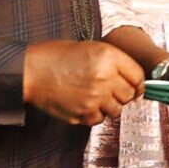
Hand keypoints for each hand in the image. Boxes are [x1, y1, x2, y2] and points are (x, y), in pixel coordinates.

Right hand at [22, 40, 144, 125]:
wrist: (30, 71)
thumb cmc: (55, 56)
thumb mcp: (89, 47)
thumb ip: (112, 61)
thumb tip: (131, 79)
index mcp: (108, 57)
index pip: (138, 76)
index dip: (138, 82)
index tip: (136, 86)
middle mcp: (104, 78)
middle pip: (129, 95)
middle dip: (124, 94)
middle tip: (112, 91)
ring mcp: (94, 98)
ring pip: (116, 110)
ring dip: (110, 105)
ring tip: (97, 97)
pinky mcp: (83, 113)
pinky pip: (100, 119)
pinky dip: (96, 114)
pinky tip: (85, 103)